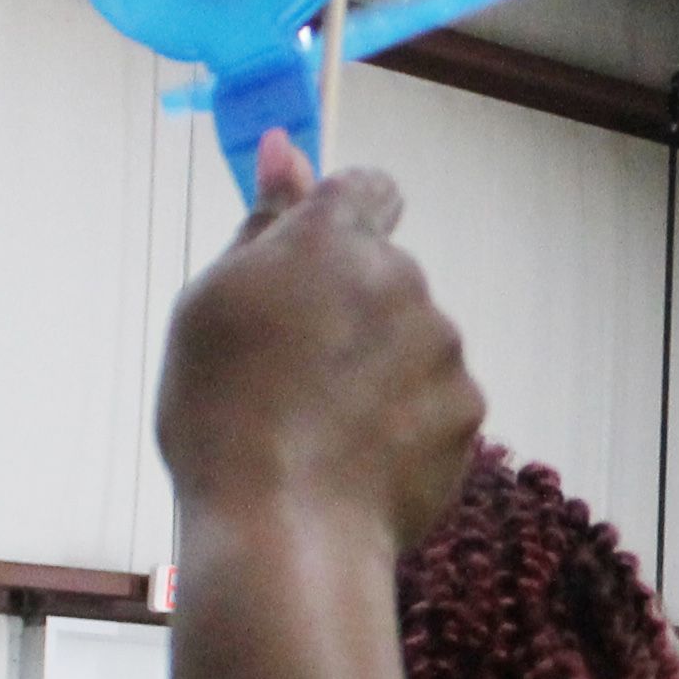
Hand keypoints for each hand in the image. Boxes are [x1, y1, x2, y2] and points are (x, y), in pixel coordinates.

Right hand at [154, 136, 482, 544]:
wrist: (284, 530)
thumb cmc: (225, 416)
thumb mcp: (211, 303)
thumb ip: (262, 221)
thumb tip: (284, 148)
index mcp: (333, 238)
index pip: (366, 189)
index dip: (342, 223)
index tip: (313, 262)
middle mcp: (401, 278)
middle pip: (383, 274)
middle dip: (350, 309)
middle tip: (289, 372)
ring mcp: (442, 346)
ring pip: (411, 341)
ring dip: (378, 369)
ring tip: (317, 428)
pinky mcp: (468, 410)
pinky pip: (434, 400)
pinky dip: (404, 421)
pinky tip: (355, 458)